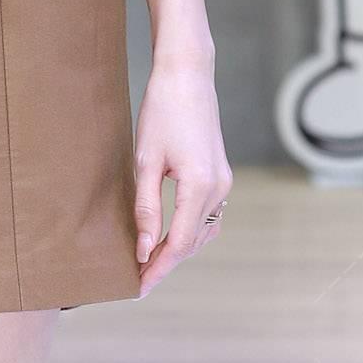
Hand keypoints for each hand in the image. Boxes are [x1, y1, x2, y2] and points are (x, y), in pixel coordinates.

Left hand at [133, 61, 233, 295]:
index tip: (138, 287)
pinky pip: (208, 214)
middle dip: (166, 263)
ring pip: (203, 230)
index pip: (180, 244)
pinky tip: (169, 235)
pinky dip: (189, 230)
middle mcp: (219, 188)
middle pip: (193, 242)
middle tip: (138, 280)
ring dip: (179, 248)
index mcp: (200, 186)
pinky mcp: (221, 174)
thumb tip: (145, 249)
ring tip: (150, 262)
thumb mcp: (145, 161)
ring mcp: (224, 181)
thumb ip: (147, 209)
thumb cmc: (162, 111)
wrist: (187, 75)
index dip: (159, 269)